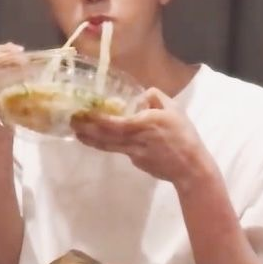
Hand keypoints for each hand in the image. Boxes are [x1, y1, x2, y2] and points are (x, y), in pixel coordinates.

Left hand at [71, 87, 210, 189]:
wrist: (191, 168)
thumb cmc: (184, 136)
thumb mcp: (175, 109)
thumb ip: (156, 98)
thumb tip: (142, 95)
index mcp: (143, 124)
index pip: (113, 123)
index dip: (95, 119)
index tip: (82, 113)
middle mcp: (134, 140)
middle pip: (104, 136)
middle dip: (86, 129)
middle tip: (71, 122)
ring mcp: (133, 153)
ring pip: (108, 145)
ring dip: (91, 139)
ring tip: (78, 133)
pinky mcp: (136, 161)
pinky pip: (120, 150)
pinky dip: (109, 144)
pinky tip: (103, 140)